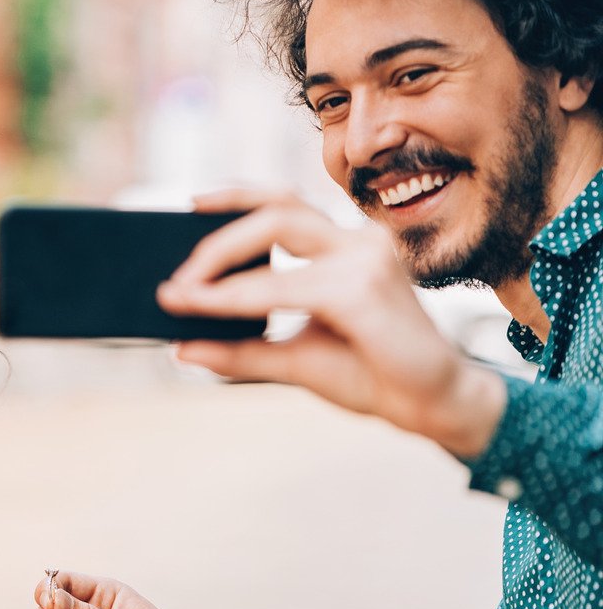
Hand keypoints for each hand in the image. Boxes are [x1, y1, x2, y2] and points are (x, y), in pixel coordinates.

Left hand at [156, 191, 506, 458]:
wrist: (430, 407)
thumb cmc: (370, 374)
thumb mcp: (292, 358)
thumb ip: (241, 350)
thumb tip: (180, 348)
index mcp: (345, 248)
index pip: (283, 206)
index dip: (233, 201)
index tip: (187, 208)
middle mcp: (358, 243)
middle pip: (277, 206)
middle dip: (218, 235)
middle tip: (179, 273)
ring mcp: (366, 260)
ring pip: (278, 230)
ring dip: (221, 258)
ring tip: (184, 290)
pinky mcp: (365, 290)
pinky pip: (286, 285)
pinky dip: (240, 296)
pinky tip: (209, 307)